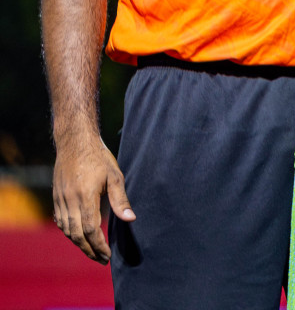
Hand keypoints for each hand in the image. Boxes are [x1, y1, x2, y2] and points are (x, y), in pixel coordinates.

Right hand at [52, 131, 132, 262]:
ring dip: (79, 244)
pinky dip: (70, 233)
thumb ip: (121, 200)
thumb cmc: (99, 158)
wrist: (75, 142)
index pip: (90, 229)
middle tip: (102, 260)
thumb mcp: (115, 176)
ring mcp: (60, 200)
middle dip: (89, 250)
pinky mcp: (56, 198)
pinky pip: (61, 222)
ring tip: (92, 251)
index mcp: (86, 196)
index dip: (99, 245)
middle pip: (77, 235)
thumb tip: (130, 219)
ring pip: (67, 230)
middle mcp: (70, 201)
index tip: (108, 255)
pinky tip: (79, 236)